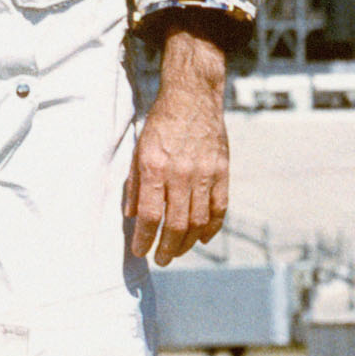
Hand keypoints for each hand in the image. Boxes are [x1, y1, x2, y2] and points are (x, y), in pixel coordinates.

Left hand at [124, 27, 232, 261]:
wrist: (193, 96)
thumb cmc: (161, 123)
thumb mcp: (139, 149)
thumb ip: (135, 184)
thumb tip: (132, 216)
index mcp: (155, 168)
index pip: (150, 215)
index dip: (144, 238)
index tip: (139, 251)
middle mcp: (181, 174)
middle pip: (176, 224)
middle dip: (166, 248)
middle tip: (160, 259)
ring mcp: (205, 174)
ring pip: (199, 221)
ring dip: (187, 243)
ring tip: (177, 252)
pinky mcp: (222, 171)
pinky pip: (220, 208)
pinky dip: (212, 228)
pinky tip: (202, 239)